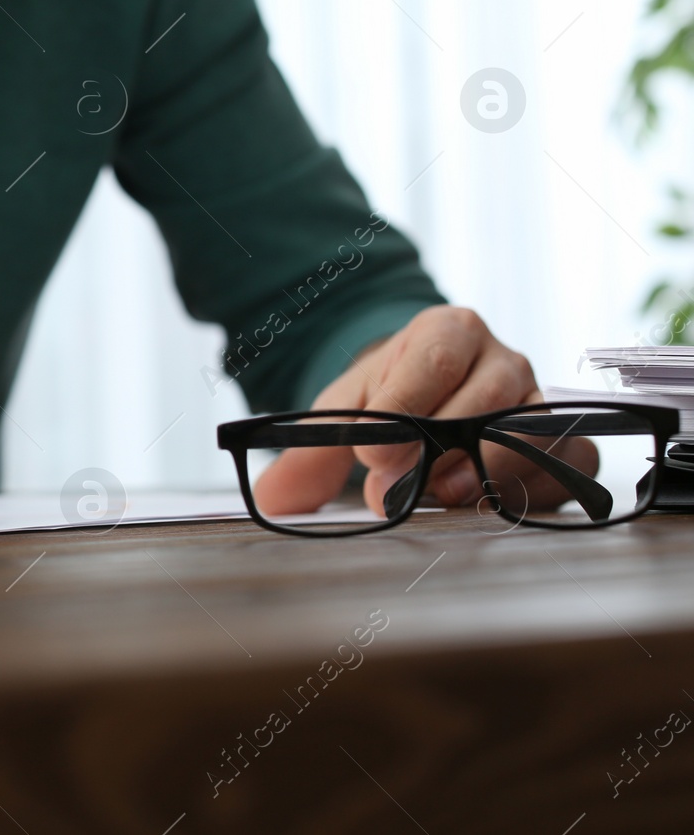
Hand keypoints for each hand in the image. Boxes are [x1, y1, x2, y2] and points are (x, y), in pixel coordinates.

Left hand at [253, 305, 590, 516]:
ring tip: (439, 498)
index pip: (434, 359)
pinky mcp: (564, 442)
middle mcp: (502, 358)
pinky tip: (484, 508)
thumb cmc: (386, 403)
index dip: (403, 407)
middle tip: (390, 486)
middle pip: (484, 398)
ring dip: (483, 472)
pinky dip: (529, 490)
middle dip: (435, 447)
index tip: (370, 451)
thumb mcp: (342, 414)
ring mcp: (539, 400)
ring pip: (530, 432)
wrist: (427, 403)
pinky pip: (566, 466)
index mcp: (448, 330)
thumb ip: (307, 452)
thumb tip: (270, 501)